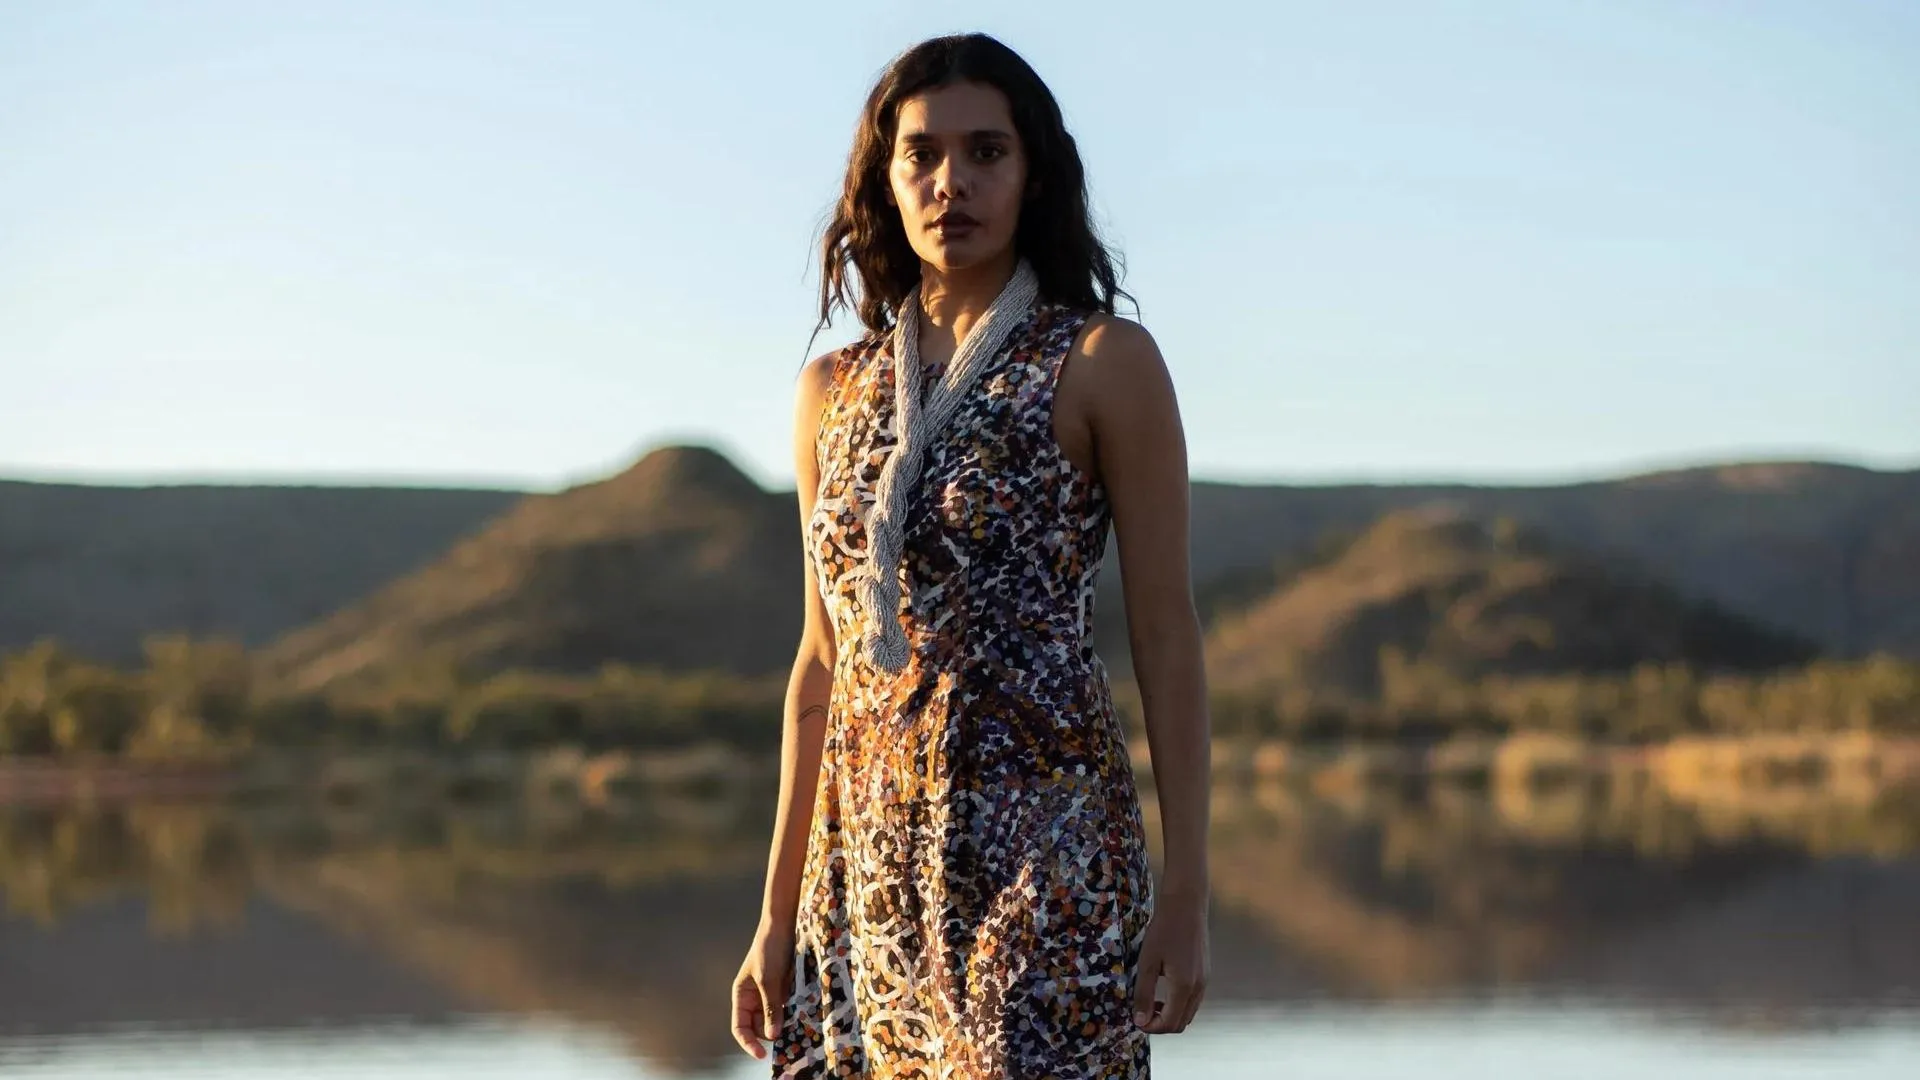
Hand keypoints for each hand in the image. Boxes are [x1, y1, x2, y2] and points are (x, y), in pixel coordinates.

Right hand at [731, 920, 794, 1058]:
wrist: (786, 925)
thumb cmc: (770, 949)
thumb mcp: (769, 980)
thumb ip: (770, 1008)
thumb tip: (772, 1036)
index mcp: (742, 995)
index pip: (740, 1027)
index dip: (748, 1043)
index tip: (762, 1055)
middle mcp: (755, 998)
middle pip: (759, 1028)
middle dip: (770, 1034)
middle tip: (787, 1037)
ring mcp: (772, 995)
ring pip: (776, 1021)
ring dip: (784, 1025)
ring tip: (796, 1025)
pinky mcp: (787, 990)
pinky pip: (789, 1010)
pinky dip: (794, 1015)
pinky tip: (803, 1016)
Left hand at [1131, 887, 1209, 1033]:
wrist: (1187, 906)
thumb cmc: (1164, 931)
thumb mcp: (1147, 962)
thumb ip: (1144, 993)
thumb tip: (1140, 1020)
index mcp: (1183, 987)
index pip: (1169, 1024)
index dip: (1151, 1027)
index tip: (1136, 1019)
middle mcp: (1198, 989)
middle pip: (1181, 1023)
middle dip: (1161, 1024)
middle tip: (1142, 1011)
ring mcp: (1205, 981)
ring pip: (1189, 1013)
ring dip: (1171, 1014)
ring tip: (1152, 1001)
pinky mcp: (1205, 973)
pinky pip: (1193, 1000)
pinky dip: (1179, 1004)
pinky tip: (1165, 989)